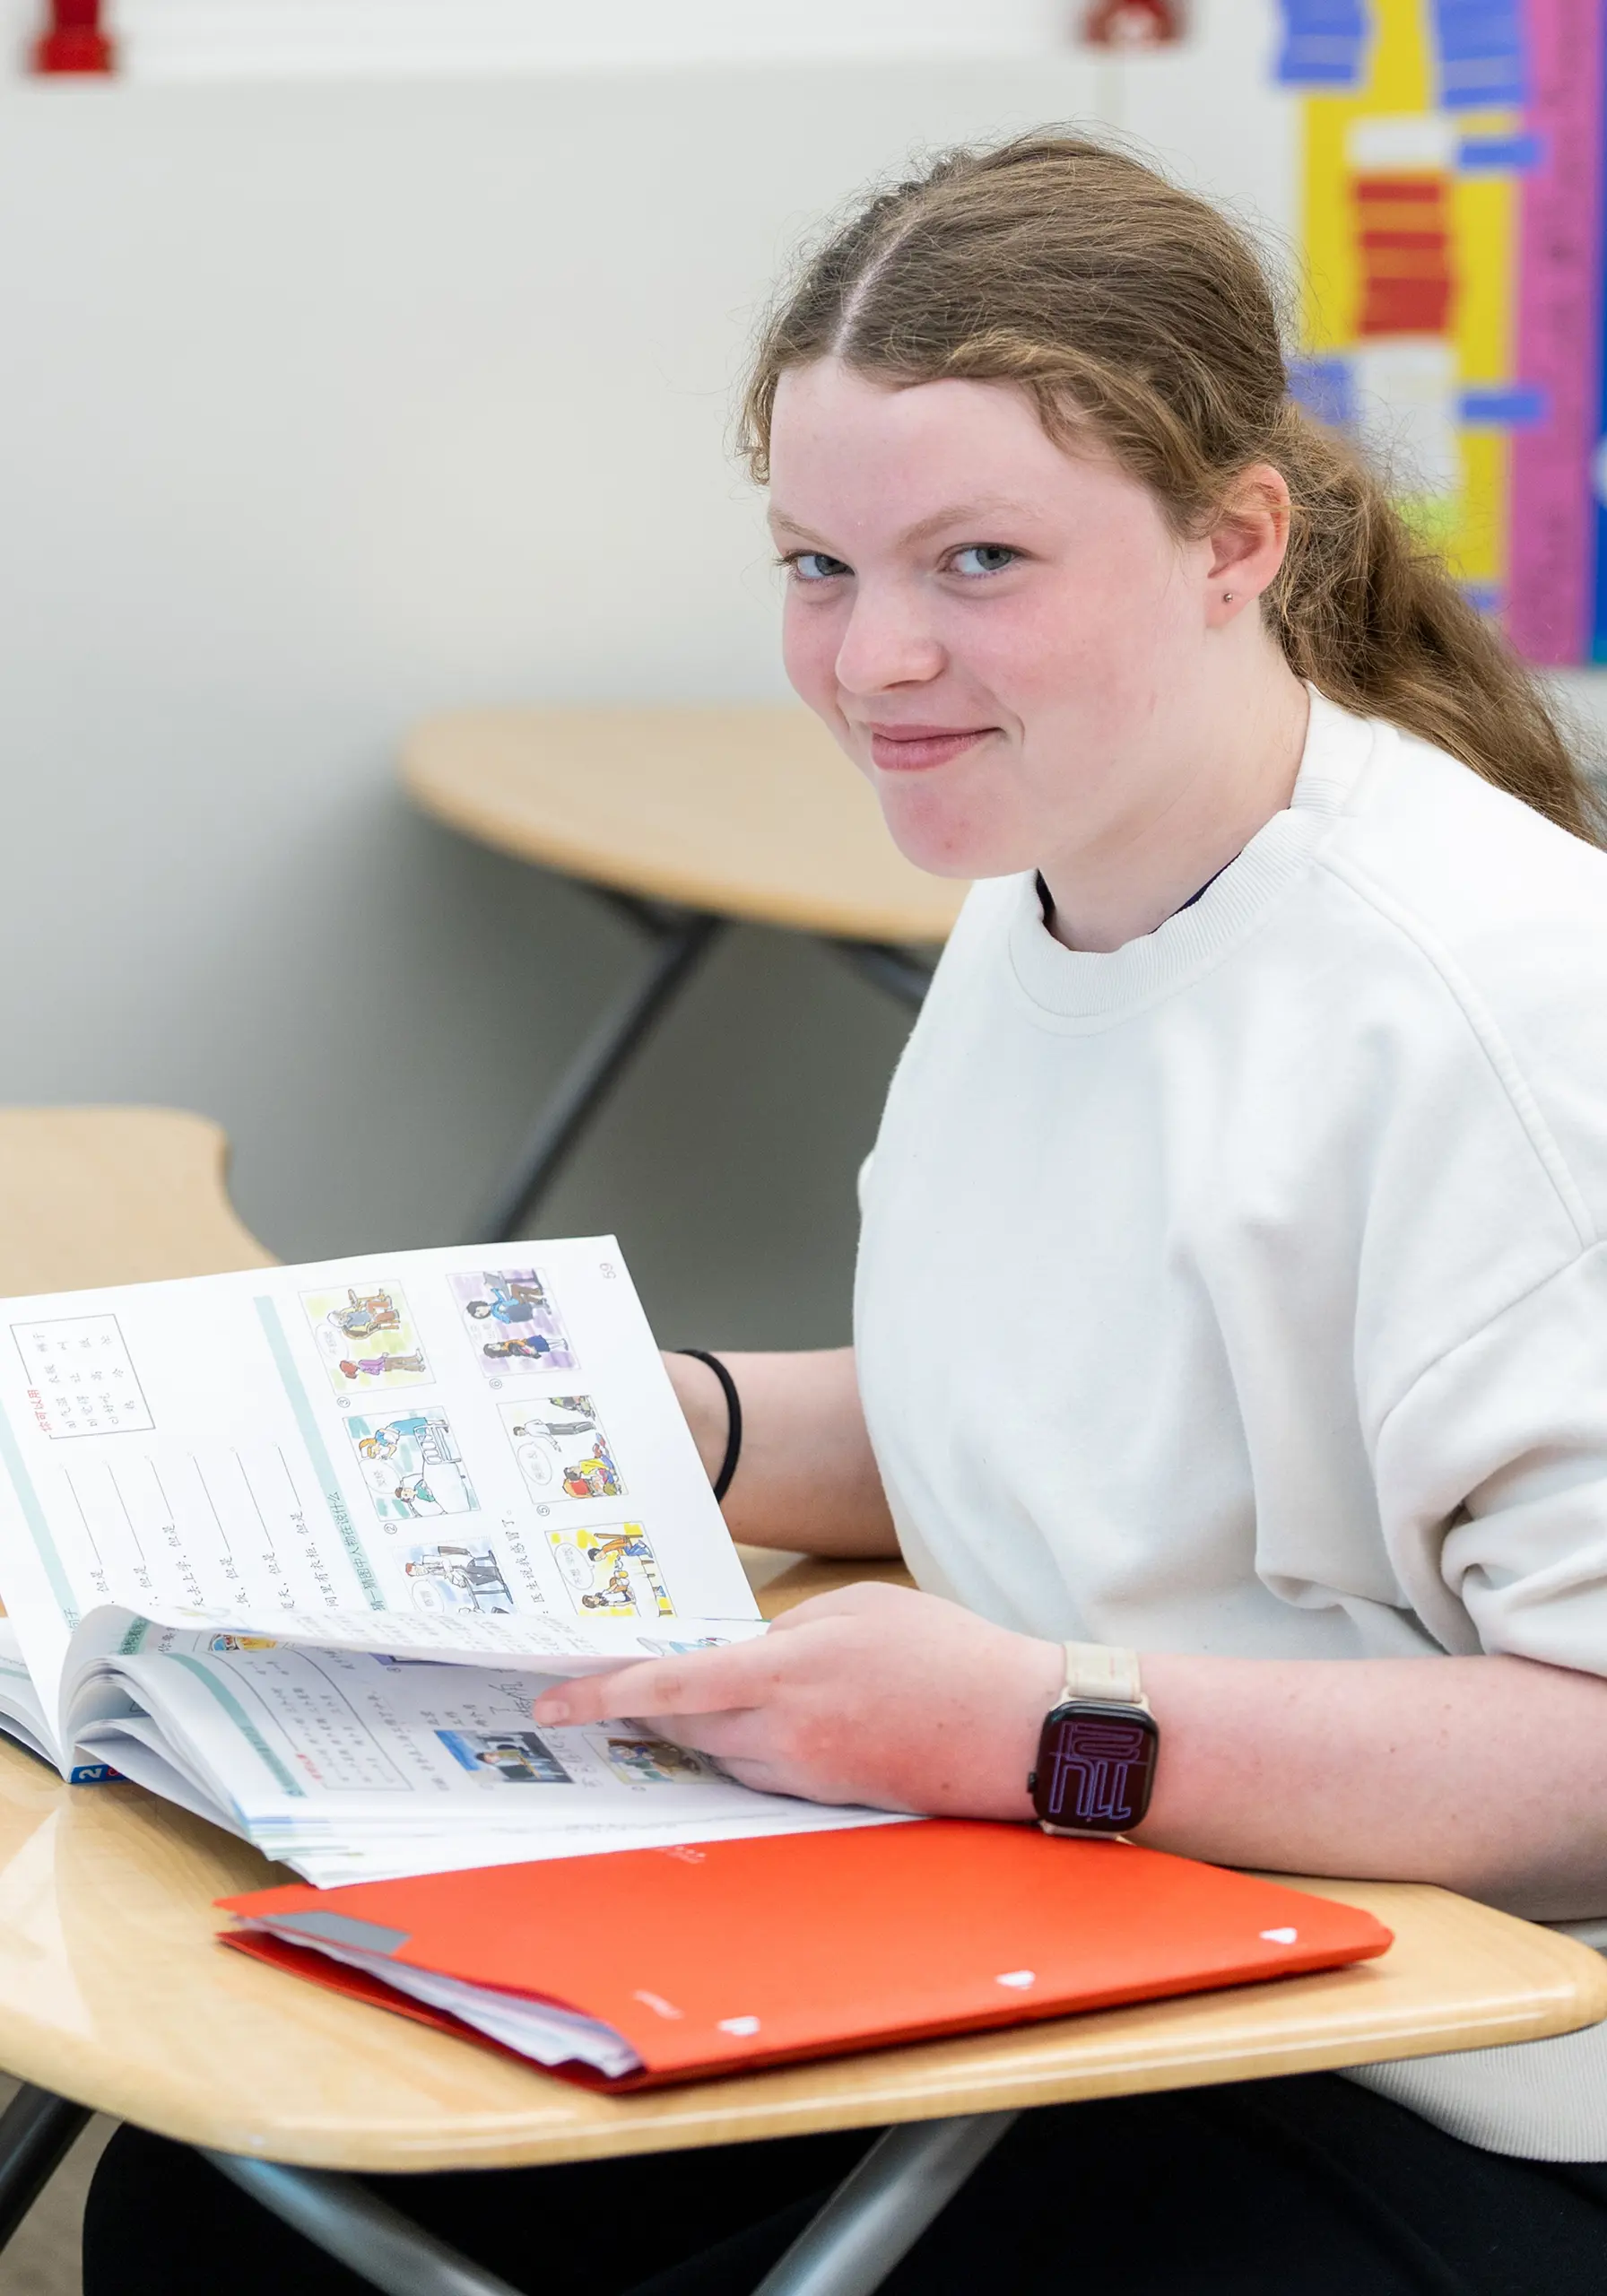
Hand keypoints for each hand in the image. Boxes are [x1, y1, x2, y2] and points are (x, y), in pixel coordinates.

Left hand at [532, 1581, 1063, 1814]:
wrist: (1020, 1729)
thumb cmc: (950, 1655)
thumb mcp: (861, 1609)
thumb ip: (790, 1631)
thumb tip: (745, 1656)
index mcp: (789, 1671)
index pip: (672, 1688)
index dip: (603, 1697)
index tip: (551, 1705)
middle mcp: (788, 1732)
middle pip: (683, 1728)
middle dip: (647, 1709)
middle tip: (612, 1690)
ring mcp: (809, 1772)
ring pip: (721, 1755)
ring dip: (700, 1730)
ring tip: (694, 1701)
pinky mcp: (832, 1797)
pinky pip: (763, 1773)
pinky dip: (747, 1748)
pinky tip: (762, 1725)